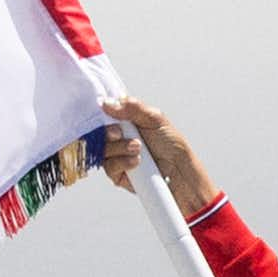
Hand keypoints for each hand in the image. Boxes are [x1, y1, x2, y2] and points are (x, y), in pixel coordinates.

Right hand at [97, 97, 220, 212]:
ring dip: (120, 148)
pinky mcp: (117, 173)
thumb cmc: (169, 143)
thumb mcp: (154, 118)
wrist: (178, 168)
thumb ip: (131, 107)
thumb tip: (107, 103)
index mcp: (123, 122)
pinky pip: (109, 167)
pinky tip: (136, 161)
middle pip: (99, 133)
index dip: (102, 115)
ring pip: (103, 150)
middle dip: (109, 132)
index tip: (107, 113)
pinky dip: (123, 162)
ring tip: (138, 148)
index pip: (103, 115)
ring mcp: (115, 156)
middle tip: (120, 133)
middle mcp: (117, 138)